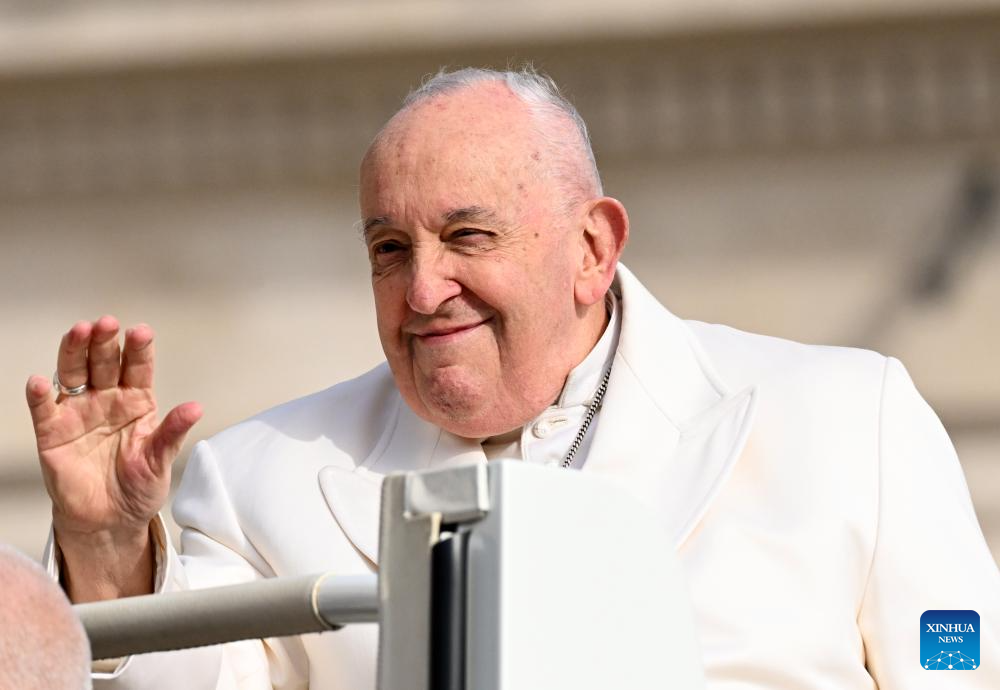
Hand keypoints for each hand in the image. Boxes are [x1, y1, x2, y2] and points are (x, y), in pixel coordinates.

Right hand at [25, 316, 201, 600]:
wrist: (110, 521)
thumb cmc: (138, 486)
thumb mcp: (160, 459)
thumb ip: (173, 432)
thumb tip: (195, 407)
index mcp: (137, 401)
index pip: (138, 368)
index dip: (139, 349)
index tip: (141, 332)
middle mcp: (107, 399)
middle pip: (104, 362)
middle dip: (105, 342)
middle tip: (107, 324)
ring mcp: (78, 412)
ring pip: (74, 374)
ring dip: (74, 352)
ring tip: (79, 332)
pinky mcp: (53, 432)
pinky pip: (44, 409)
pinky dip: (40, 395)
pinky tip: (41, 381)